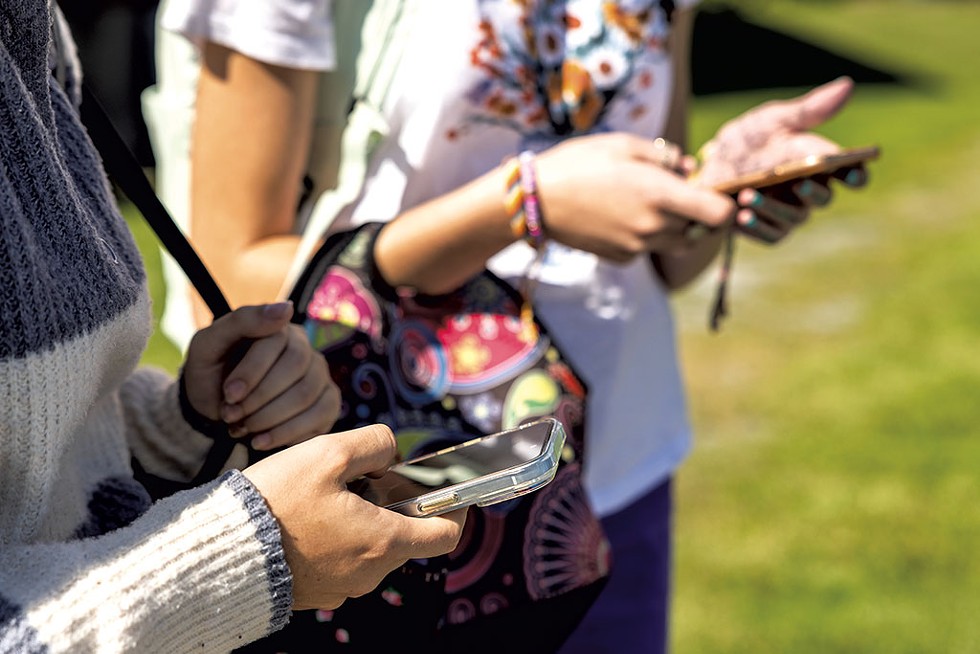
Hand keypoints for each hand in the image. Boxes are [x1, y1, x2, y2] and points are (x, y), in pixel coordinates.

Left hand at [183, 302, 339, 449]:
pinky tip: (261, 440)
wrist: (211, 409)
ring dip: (269, 418)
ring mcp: (320, 378)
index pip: (277, 344)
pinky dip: (287, 433)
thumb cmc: (210, 372)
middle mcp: (306, 350)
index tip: (229, 395)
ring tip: (241, 428)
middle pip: (297, 370)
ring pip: (307, 396)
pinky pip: (321, 417)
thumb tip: (287, 309)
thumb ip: (242, 320)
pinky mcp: (327, 404)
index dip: (253, 372)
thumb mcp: (209, 344)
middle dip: (260, 398)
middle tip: (231, 415)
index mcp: (279, 329)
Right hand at [242, 425, 466, 609]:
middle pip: (405, 537)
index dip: (454, 510)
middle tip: (368, 476)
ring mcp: (342, 587)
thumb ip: (374, 443)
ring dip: (365, 519)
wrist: (222, 550)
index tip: (449, 492)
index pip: (444, 535)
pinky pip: (343, 561)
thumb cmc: (277, 501)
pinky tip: (311, 515)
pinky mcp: (316, 592)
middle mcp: (369, 573)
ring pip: (372, 548)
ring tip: (330, 493)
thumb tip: (390, 453)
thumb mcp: (328, 452)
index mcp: (383, 541)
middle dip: (396, 504)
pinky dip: (340, 538)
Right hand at [533, 131, 735, 261]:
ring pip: (675, 243)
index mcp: (661, 195)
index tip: (714, 193)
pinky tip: (620, 216)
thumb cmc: (579, 164)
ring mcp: (637, 247)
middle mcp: (654, 227)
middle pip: (699, 231)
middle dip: (696, 215)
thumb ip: (664, 158)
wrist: (535, 201)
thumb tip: (688, 168)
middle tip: (676, 193)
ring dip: (672, 227)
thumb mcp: (623, 145)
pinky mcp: (621, 258)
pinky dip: (645, 236)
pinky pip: (647, 249)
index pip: (719, 215)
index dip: (725, 206)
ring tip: (647, 203)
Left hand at [694, 77, 866, 244]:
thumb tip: (847, 85)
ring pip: (794, 217)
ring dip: (772, 208)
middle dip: (812, 192)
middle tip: (799, 182)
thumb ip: (808, 110)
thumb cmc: (751, 139)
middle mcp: (809, 190)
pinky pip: (770, 235)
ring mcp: (790, 212)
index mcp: (820, 163)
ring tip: (747, 196)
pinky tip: (741, 216)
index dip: (857, 175)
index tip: (853, 173)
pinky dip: (757, 227)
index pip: (851, 174)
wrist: (713, 162)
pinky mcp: (768, 229)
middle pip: (823, 198)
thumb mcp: (774, 120)